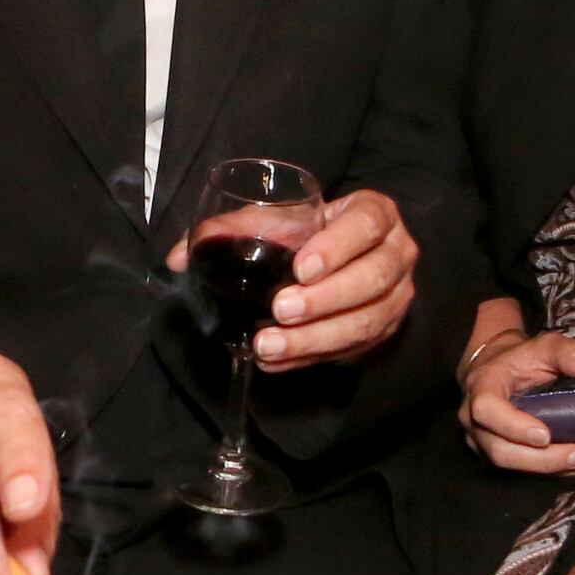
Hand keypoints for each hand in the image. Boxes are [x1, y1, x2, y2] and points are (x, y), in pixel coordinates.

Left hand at [166, 187, 417, 369]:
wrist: (336, 258)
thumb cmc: (304, 232)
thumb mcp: (272, 221)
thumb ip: (229, 230)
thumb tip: (177, 257)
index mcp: (375, 214)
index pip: (367, 224)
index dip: (338, 247)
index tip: (301, 268)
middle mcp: (397, 253)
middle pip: (373, 278)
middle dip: (325, 300)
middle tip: (280, 310)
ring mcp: (396, 295)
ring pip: (368, 320)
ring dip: (317, 337)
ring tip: (270, 345)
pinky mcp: (385, 329)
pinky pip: (354, 349)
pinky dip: (313, 356)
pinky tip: (278, 360)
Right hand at [460, 328, 574, 476]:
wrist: (499, 370)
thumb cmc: (520, 359)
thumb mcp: (543, 346)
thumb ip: (566, 351)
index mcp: (481, 388)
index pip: (486, 410)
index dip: (513, 427)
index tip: (545, 434)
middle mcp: (476, 421)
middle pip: (501, 451)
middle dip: (542, 460)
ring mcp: (485, 443)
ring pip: (514, 467)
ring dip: (555, 469)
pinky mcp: (502, 456)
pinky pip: (526, 471)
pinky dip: (559, 470)